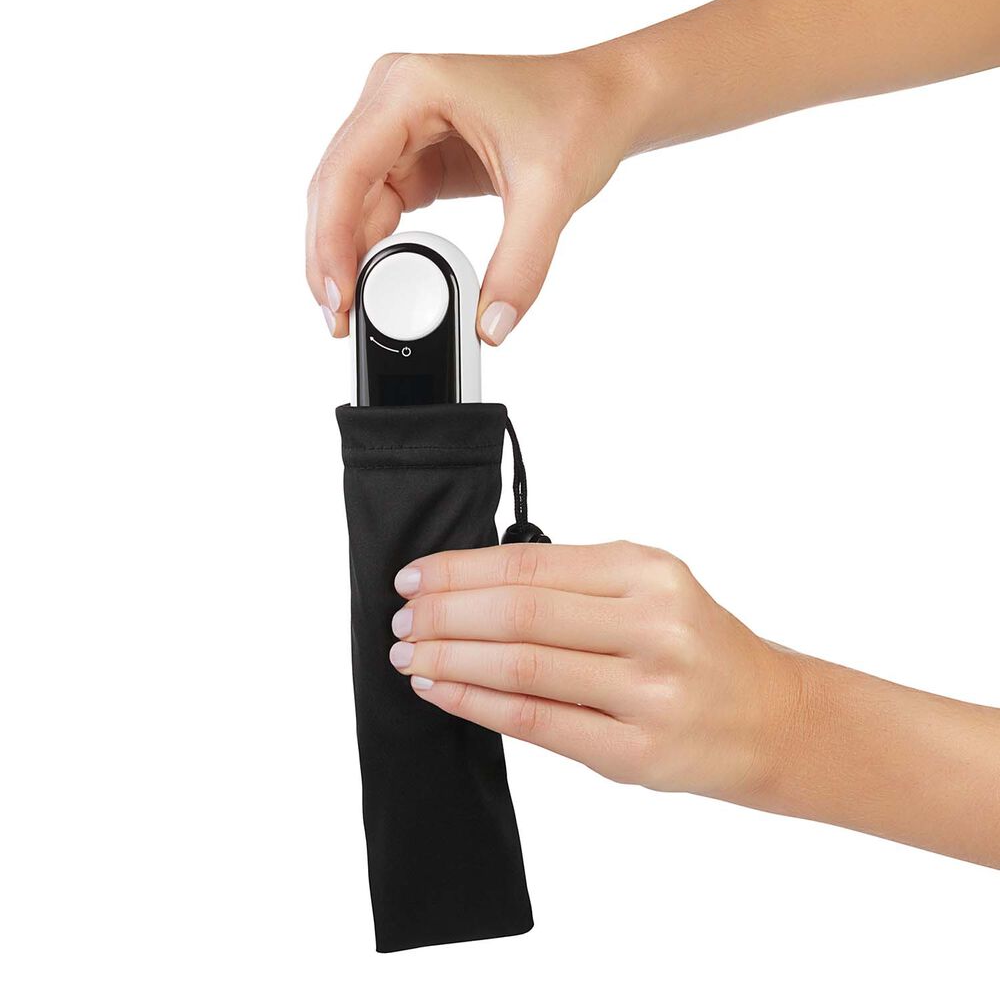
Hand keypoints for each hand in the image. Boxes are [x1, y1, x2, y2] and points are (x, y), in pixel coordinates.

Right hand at [305, 48, 647, 342]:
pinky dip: (374, 248)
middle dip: (331, 259)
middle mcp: (392, 100)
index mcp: (412, 89)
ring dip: (347, 257)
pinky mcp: (413, 155)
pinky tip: (376, 283)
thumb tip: (491, 326)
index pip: (347, 173)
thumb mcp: (551, 195)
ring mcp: (398, 128)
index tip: (339, 299)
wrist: (606, 101)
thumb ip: (520, 267)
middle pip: (335, 190)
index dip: (332, 242)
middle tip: (340, 321)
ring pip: (349, 202)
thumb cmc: (579, 115)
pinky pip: (376, 207)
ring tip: (353, 313)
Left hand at [387, 540, 800, 799]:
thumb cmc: (699, 646)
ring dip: (449, 659)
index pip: (529, 565)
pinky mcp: (634, 751)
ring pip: (520, 665)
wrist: (769, 717)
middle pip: (519, 612)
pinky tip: (442, 691)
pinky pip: (535, 721)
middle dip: (444, 614)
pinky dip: (476, 704)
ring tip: (410, 655)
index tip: (415, 576)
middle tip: (403, 619)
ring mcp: (647, 691)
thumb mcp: (652, 588)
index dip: (459, 571)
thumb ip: (574, 582)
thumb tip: (470, 585)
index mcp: (650, 572)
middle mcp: (654, 624)